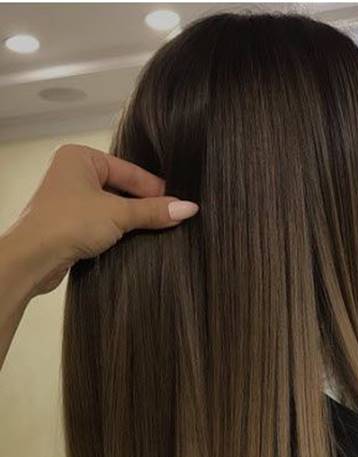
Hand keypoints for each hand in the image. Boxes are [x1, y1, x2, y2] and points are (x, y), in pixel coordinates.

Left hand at [3, 143, 198, 295]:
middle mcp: (72, 174)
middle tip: (172, 218)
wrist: (32, 259)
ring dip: (132, 221)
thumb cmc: (65, 224)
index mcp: (80, 157)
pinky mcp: (68, 224)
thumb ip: (153, 211)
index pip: (129, 170)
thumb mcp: (118, 214)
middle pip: (122, 188)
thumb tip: (187, 208)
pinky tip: (134, 241)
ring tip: (158, 230)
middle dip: (144, 205)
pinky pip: (102, 223)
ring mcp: (68, 200)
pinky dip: (117, 232)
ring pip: (112, 207)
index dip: (156, 189)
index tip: (179, 203)